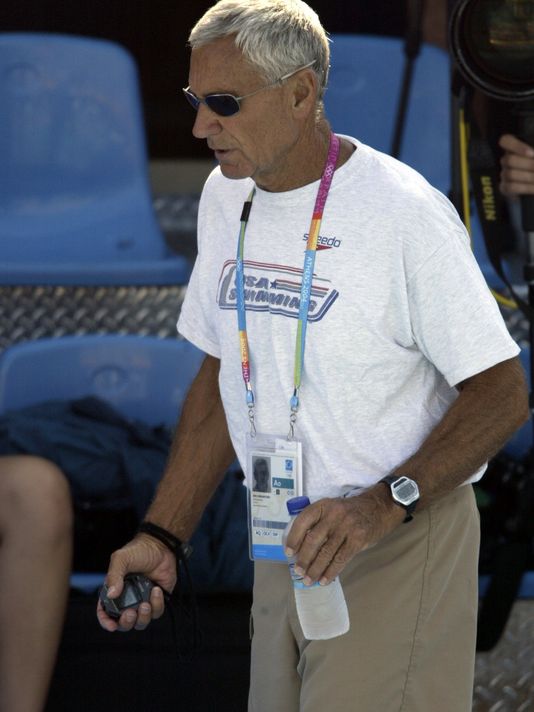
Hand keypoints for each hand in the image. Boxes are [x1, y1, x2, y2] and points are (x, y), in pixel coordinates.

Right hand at [96, 534, 176, 632]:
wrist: (161, 546)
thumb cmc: (139, 550)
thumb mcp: (121, 559)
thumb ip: (114, 575)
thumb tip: (112, 594)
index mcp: (115, 591)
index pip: (105, 612)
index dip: (106, 622)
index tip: (112, 625)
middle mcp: (127, 599)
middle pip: (124, 623)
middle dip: (126, 622)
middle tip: (130, 613)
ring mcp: (143, 601)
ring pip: (140, 622)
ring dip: (143, 617)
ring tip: (145, 604)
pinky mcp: (157, 600)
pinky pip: (156, 612)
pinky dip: (157, 605)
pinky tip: (156, 591)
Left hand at [283, 487, 403, 585]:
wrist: (378, 508)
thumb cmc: (351, 511)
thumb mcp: (333, 508)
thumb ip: (319, 522)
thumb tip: (301, 546)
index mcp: (324, 505)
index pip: (303, 521)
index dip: (293, 538)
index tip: (288, 552)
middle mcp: (334, 514)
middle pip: (313, 540)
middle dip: (304, 558)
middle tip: (298, 571)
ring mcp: (347, 527)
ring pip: (326, 552)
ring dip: (316, 569)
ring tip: (309, 580)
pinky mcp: (358, 539)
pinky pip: (341, 559)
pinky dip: (331, 571)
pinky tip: (325, 579)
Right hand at [499, 134, 533, 195]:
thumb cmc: (533, 161)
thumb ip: (533, 152)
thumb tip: (533, 156)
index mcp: (512, 147)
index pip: (506, 141)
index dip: (517, 146)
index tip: (532, 153)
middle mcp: (505, 160)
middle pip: (509, 160)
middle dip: (528, 165)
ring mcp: (503, 174)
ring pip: (510, 174)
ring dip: (529, 177)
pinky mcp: (504, 187)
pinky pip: (510, 187)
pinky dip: (525, 188)